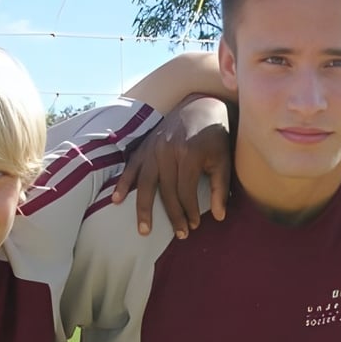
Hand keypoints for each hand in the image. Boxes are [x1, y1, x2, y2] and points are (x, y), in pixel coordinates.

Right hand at [113, 94, 231, 238]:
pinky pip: (131, 167)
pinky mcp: (144, 146)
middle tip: (180, 235)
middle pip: (167, 191)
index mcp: (189, 154)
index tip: (195, 225)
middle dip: (173, 215)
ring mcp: (153, 148)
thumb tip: (219, 217)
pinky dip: (123, 183)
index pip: (186, 191)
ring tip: (143, 230)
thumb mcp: (223, 159)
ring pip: (146, 183)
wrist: (199, 106)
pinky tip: (116, 200)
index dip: (190, 211)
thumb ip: (221, 187)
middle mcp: (167, 151)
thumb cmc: (214, 137)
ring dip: (144, 208)